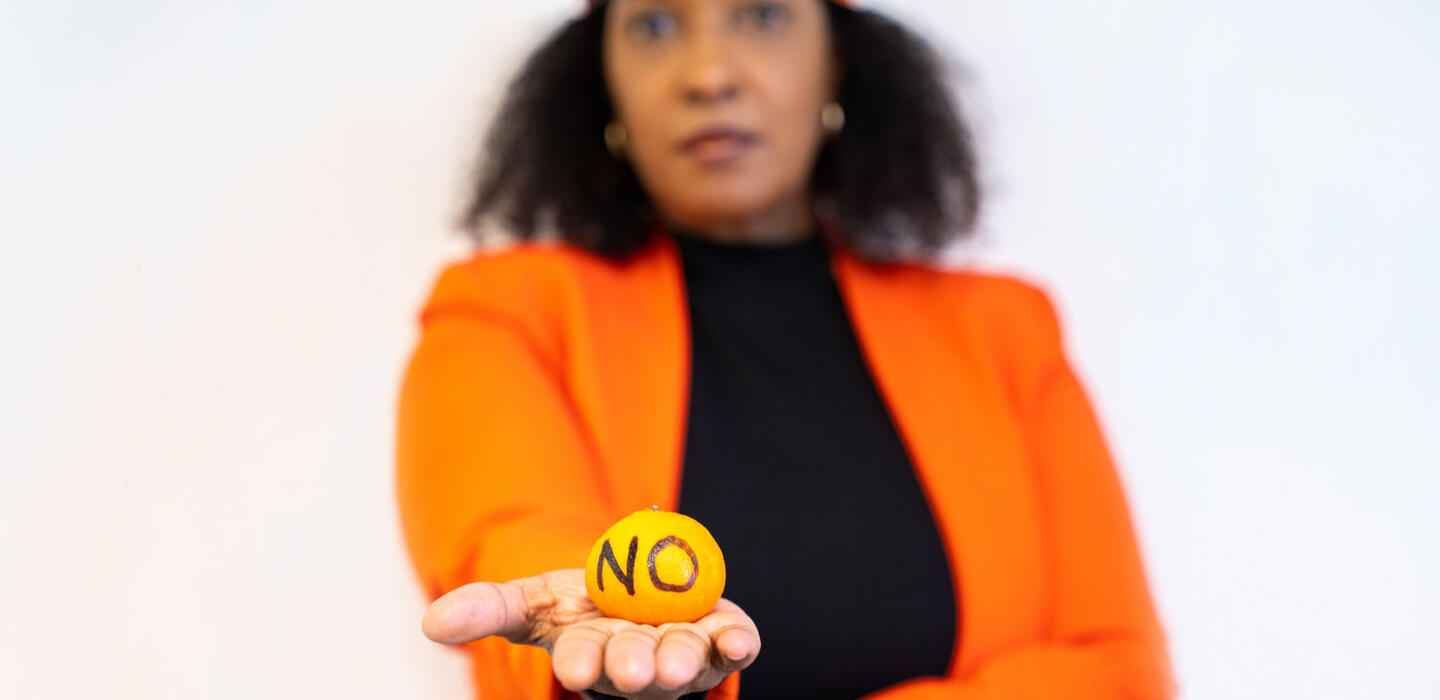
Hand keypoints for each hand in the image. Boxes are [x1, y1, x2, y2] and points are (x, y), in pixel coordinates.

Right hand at [422, 568, 760, 699]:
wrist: (645, 592)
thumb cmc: (586, 607)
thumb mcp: (534, 599)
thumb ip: (488, 609)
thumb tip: (432, 623)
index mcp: (592, 655)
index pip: (583, 660)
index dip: (580, 663)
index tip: (574, 668)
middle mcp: (639, 661)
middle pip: (636, 667)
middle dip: (632, 667)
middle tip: (631, 672)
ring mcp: (683, 651)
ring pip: (684, 659)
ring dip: (683, 661)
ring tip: (677, 664)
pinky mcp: (722, 636)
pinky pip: (734, 642)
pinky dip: (738, 642)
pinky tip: (739, 641)